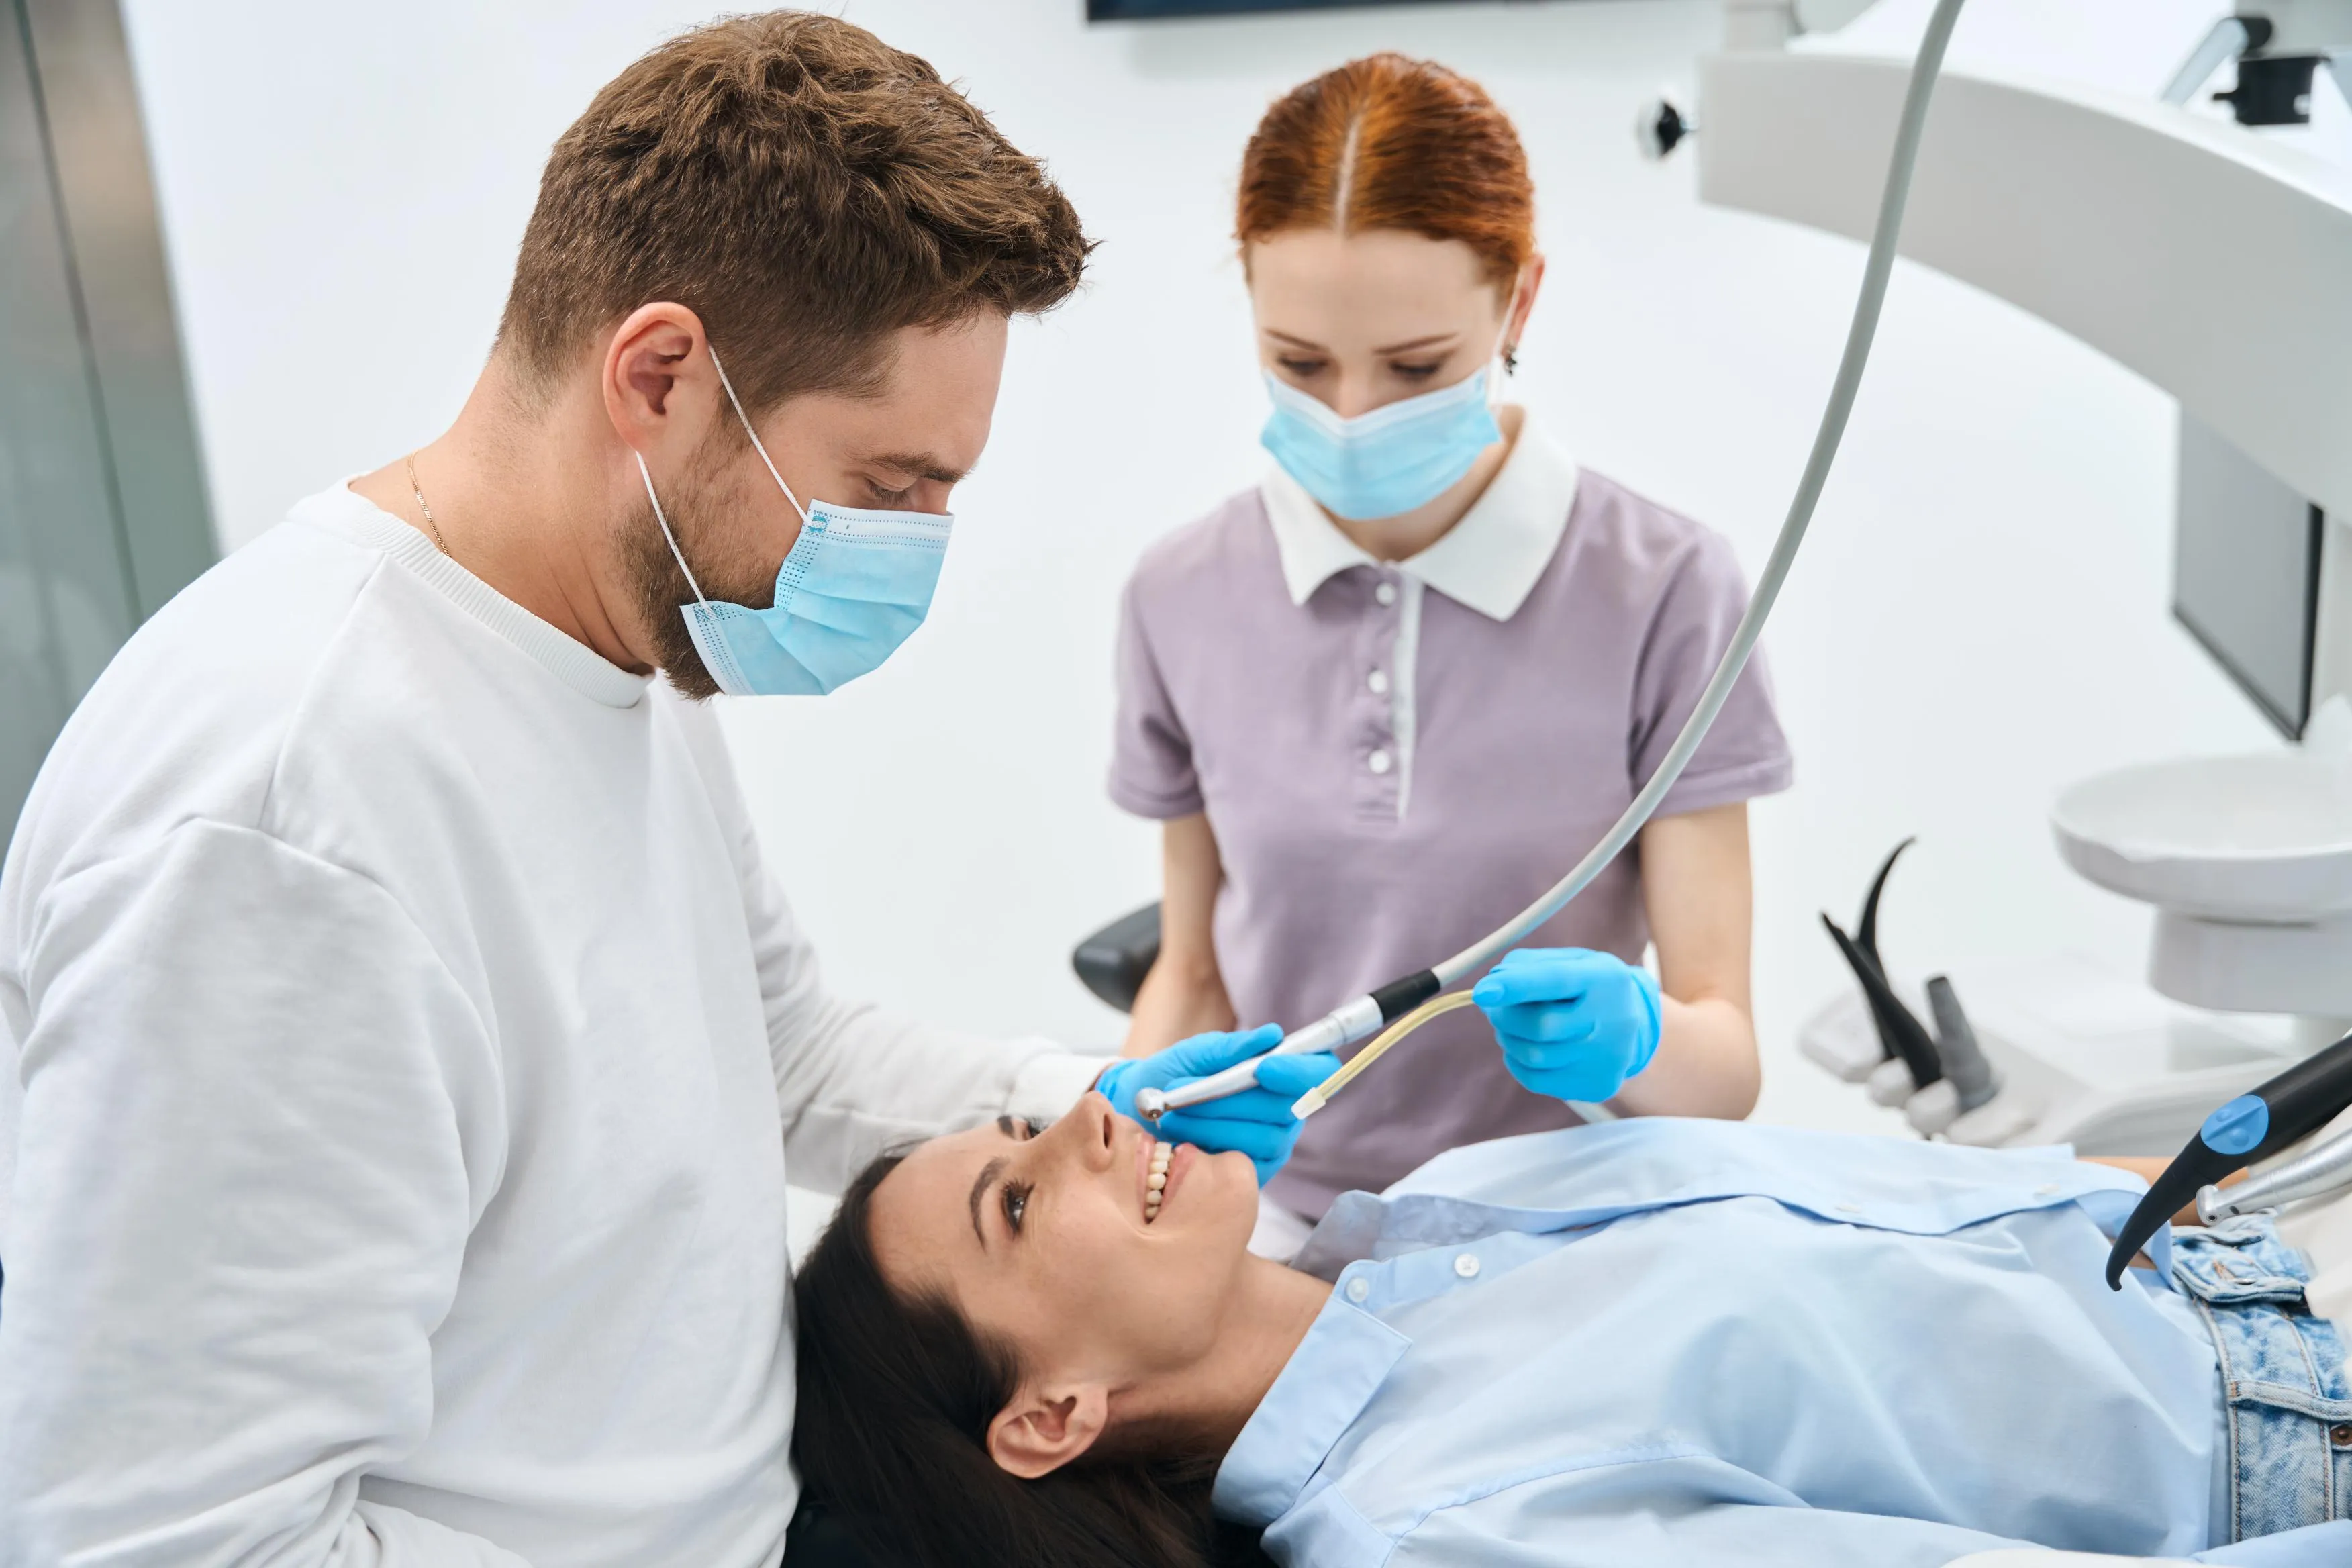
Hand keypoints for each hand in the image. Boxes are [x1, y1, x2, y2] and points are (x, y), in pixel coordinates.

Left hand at [1096, 1024, 1338, 1184]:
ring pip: (1262, 1138)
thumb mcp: (1196, 1054)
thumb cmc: (1173, 1075)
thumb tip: (1271, 1035)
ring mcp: (1272, 1147)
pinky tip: (1178, 1140)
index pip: (1319, 1072)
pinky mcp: (1252, 1176)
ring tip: (1171, 1113)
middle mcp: (1286, 1113)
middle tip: (1183, 1088)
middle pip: (1286, 1109)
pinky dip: (1205, 1148)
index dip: (1300, 1072)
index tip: (1264, 1068)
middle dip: (1233, 1099)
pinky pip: (1241, 1165)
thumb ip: (1231, 1048)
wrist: (1136, 1111)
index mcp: (1283, 1075)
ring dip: (1211, 1123)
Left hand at [1472, 948, 1662, 1104]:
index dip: (1515, 986)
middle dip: (1505, 1016)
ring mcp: (1606, 1058)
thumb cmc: (1589, 988)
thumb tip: (1490, 988)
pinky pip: (1535, 1080)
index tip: (1483, 991)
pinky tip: (1525, 1047)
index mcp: (1605, 978)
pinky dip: (1517, 1062)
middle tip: (1493, 1008)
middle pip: (1540, 1026)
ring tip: (1513, 1026)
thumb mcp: (1570, 962)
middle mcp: (1612, 1020)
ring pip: (1533, 1056)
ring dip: (1508, 1038)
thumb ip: (1528, 966)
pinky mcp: (1597, 1085)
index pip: (1556, 981)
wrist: (1633, 1027)